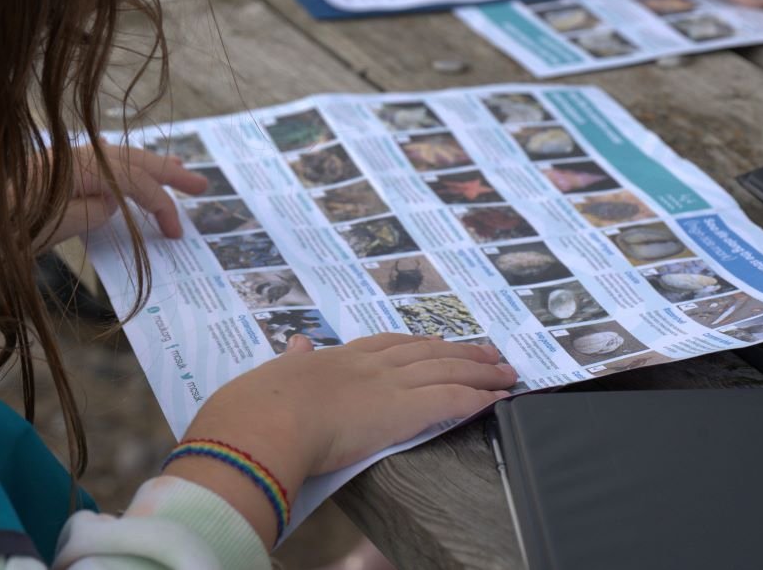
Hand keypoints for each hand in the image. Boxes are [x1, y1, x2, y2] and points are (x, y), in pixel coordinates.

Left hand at [51, 143, 207, 241]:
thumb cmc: (3, 225)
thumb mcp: (58, 224)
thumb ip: (94, 211)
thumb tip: (110, 202)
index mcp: (82, 167)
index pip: (136, 180)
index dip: (162, 204)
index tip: (176, 232)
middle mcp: (75, 155)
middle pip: (133, 159)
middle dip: (169, 171)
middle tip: (201, 185)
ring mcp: (60, 160)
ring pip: (115, 156)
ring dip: (146, 162)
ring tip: (176, 163)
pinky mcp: (50, 171)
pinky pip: (93, 159)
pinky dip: (114, 159)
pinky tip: (114, 150)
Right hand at [166, 333, 514, 545]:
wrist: (265, 420)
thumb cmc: (256, 407)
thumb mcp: (273, 375)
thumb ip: (290, 360)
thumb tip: (294, 344)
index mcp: (335, 358)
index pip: (386, 345)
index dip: (416, 344)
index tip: (434, 343)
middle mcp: (367, 365)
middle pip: (425, 352)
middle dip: (459, 352)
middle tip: (488, 352)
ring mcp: (387, 384)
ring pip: (446, 370)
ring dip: (480, 370)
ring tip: (506, 371)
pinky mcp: (403, 410)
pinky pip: (452, 400)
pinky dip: (479, 397)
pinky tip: (499, 398)